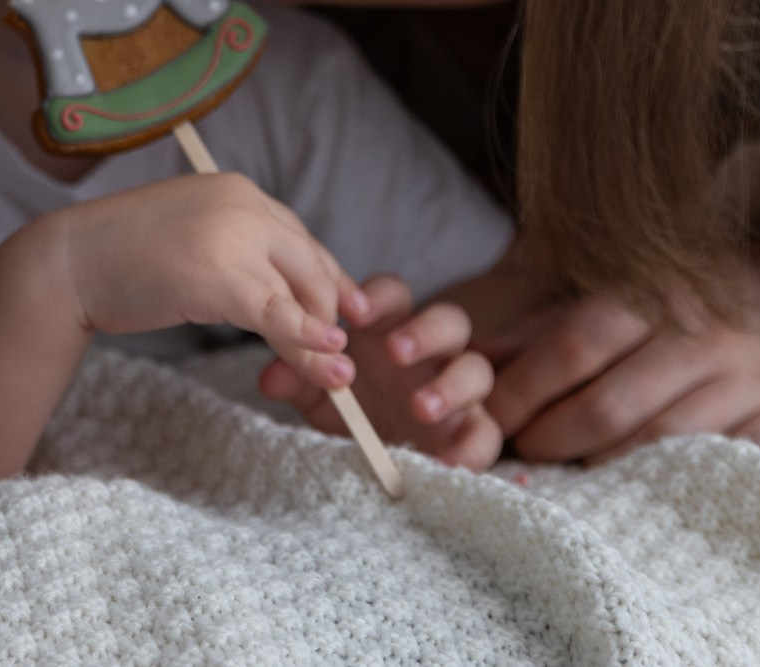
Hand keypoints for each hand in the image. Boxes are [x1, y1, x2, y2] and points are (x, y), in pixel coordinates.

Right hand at [49, 174, 372, 394]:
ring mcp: (236, 236)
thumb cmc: (119, 255)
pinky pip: (280, 316)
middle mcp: (244, 203)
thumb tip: (271, 293)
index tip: (348, 309)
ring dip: (323, 339)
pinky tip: (325, 359)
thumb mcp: (189, 238)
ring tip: (339, 377)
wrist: (71, 261)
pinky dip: (307, 342)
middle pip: (310, 263)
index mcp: (236, 189)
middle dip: (329, 311)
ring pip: (301, 293)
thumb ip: (232, 249)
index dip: (328, 278)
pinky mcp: (225, 277)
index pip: (299, 237)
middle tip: (335, 353)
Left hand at [257, 276, 503, 468]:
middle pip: (449, 320)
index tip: (358, 313)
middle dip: (426, 331)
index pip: (396, 296)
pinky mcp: (474, 432)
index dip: (381, 297)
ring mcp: (458, 391)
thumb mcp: (318, 398)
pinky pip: (487, 433)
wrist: (378, 464)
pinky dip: (472, 447)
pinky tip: (447, 461)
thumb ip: (299, 379)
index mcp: (392, 332)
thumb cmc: (353, 414)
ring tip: (420, 407)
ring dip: (452, 384)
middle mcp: (433, 355)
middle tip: (395, 351)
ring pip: (477, 369)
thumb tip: (271, 375)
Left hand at [481, 234, 759, 464]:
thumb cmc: (680, 312)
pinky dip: (664, 488)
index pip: (572, 346)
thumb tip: (468, 362)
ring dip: (597, 472)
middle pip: (609, 405)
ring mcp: (751, 382)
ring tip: (562, 481)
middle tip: (516, 459)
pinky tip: (629, 496)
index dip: (521, 391)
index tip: (484, 419)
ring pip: (657, 448)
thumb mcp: (613, 302)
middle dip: (549, 440)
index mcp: (653, 292)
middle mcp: (705, 333)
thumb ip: (541, 334)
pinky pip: (714, 470)